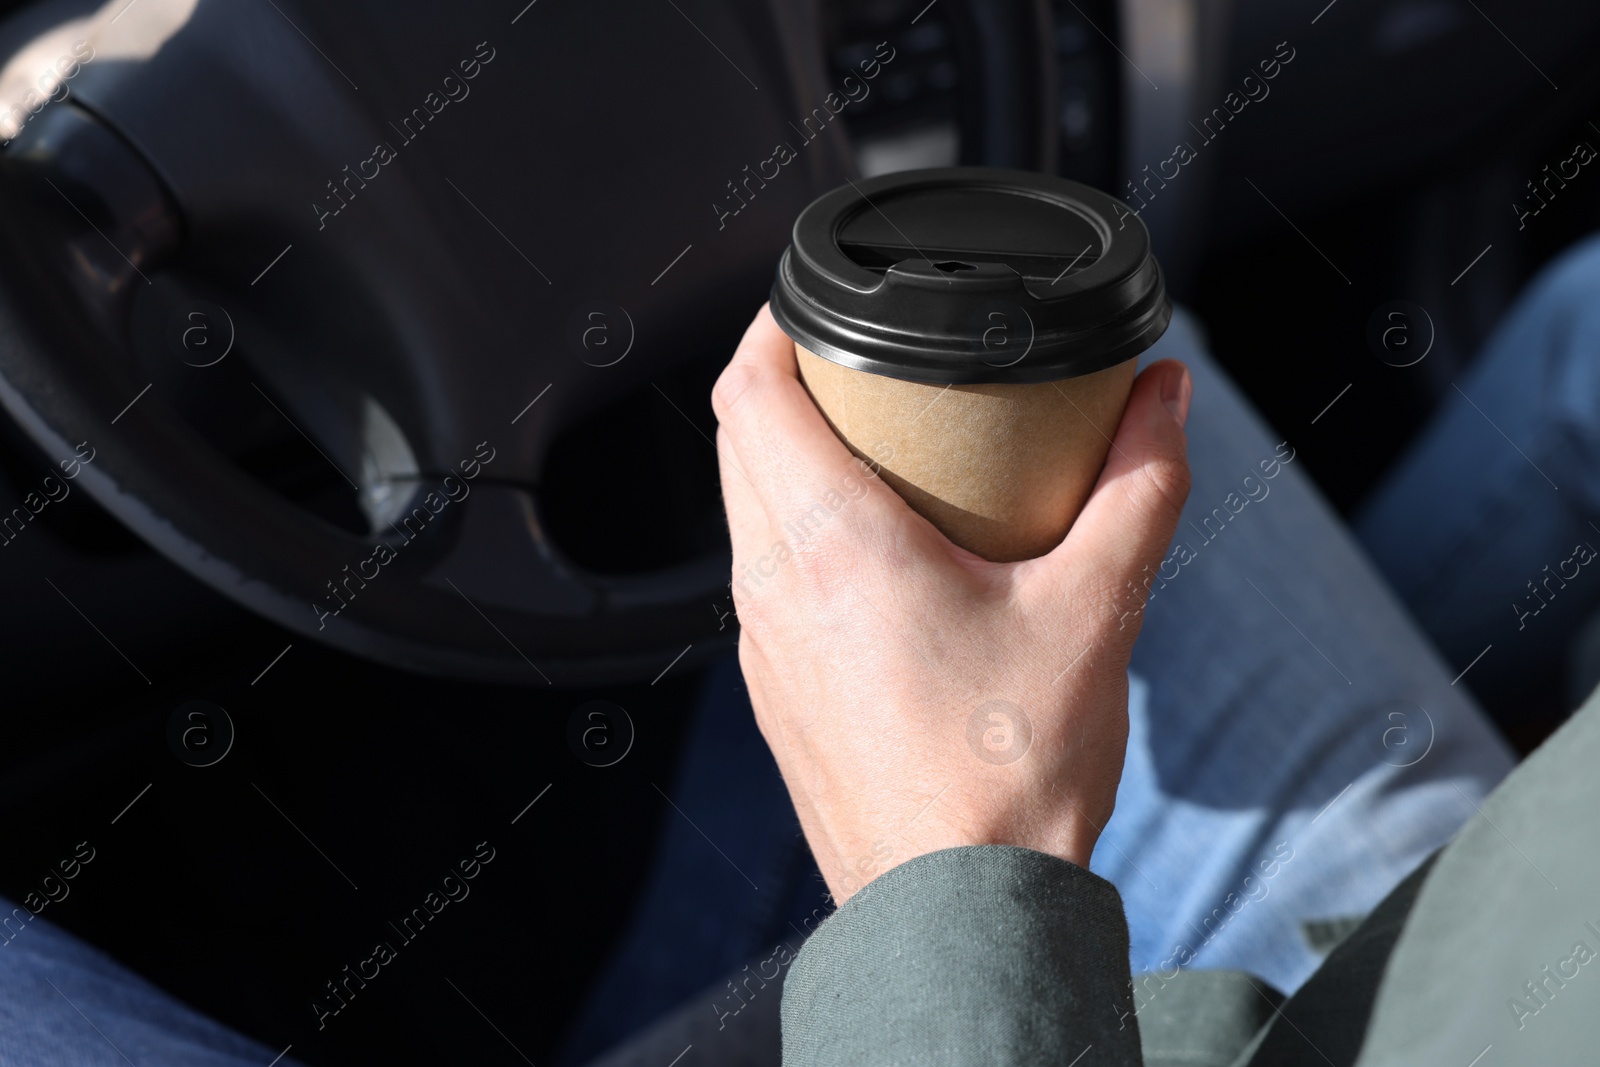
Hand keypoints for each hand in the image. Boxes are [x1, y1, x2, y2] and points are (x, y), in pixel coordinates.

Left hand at [711, 305, 1191, 903]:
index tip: (813, 302)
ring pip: (743, 511)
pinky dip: (794, 531)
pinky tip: (869, 550)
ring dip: (787, 457)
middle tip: (861, 363)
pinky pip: (762, 577)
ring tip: (869, 442)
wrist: (958, 910)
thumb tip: (1164, 397)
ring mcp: (762, 647)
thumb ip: (1139, 485)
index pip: (751, 393)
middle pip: (738, 441)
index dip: (771, 329)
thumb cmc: (1012, 775)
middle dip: (785, 382)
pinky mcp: (775, 692)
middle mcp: (773, 588)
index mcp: (832, 546)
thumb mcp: (1098, 611)